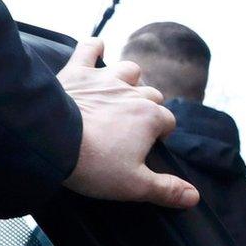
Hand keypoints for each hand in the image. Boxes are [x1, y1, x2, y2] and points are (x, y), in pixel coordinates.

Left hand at [57, 39, 193, 208]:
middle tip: (130, 127)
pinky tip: (96, 47)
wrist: (50, 141)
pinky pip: (88, 49)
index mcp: (150, 118)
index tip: (145, 149)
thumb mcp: (133, 185)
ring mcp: (105, 79)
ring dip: (128, 79)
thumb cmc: (93, 164)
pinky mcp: (77, 72)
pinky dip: (93, 47)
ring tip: (119, 92)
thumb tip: (194, 197)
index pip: (168, 122)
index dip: (159, 136)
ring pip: (129, 70)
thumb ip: (166, 190)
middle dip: (147, 107)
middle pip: (152, 95)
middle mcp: (133, 93)